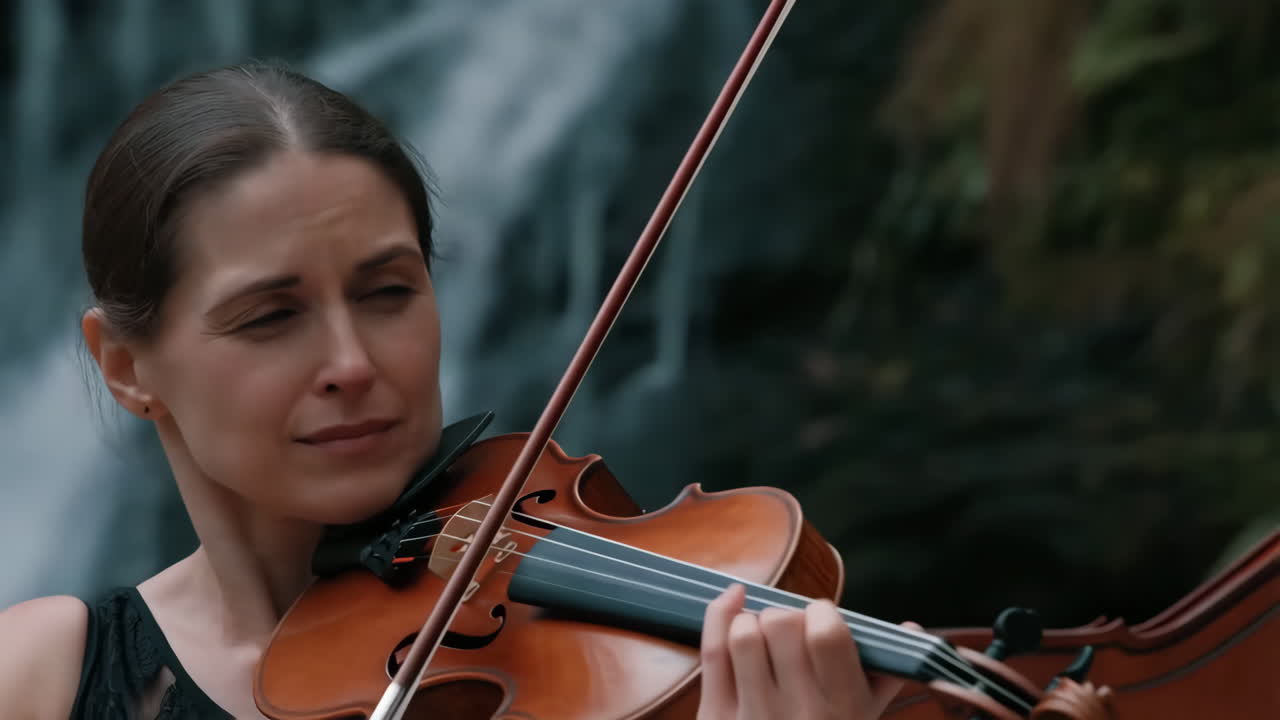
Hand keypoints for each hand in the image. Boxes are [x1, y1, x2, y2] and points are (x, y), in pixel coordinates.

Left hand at [696, 584, 908, 719]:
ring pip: (745, 634)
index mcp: (844, 709)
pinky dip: (720, 617)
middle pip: (782, 623)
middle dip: (786, 616)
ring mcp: (753, 716)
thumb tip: (914, 629)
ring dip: (753, 622)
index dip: (822, 612)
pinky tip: (734, 602)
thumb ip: (886, 675)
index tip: (821, 618)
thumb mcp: (865, 717)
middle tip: (791, 632)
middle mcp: (799, 712)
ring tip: (764, 636)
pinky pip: (713, 652)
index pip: (827, 633)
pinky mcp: (716, 718)